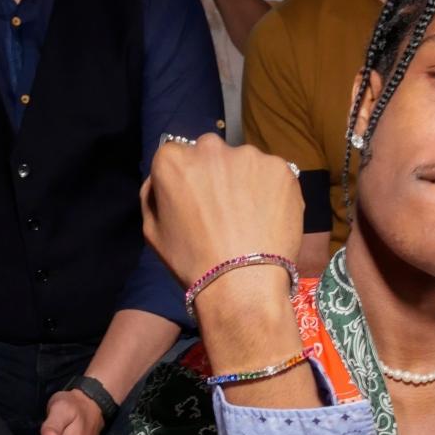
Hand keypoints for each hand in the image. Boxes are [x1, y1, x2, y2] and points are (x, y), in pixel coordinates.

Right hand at [142, 132, 304, 297]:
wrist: (243, 286)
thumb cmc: (193, 264)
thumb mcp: (153, 232)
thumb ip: (153, 195)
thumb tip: (161, 180)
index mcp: (173, 159)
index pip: (179, 157)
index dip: (190, 181)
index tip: (199, 203)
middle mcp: (209, 148)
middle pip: (213, 155)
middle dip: (218, 176)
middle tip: (227, 212)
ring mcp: (248, 156)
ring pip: (246, 165)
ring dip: (247, 183)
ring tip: (252, 220)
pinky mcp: (280, 169)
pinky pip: (274, 176)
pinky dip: (273, 193)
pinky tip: (271, 220)